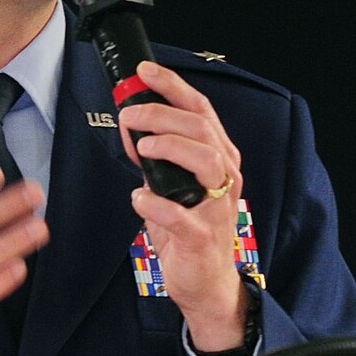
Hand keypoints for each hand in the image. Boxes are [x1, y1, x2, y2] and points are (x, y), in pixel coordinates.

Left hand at [117, 60, 247, 350]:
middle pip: (202, 128)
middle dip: (161, 114)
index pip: (201, 111)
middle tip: (130, 117)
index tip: (144, 71)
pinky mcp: (202, 237)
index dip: (173, 86)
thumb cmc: (191, 229)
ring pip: (205, 160)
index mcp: (220, 159)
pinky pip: (181, 217)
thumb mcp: (177, 185)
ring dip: (169, 147)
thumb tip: (132, 127)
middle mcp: (226, 177)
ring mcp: (217, 207)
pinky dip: (155, 204)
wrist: (208, 283)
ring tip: (141, 149)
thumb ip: (161, 157)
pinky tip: (137, 198)